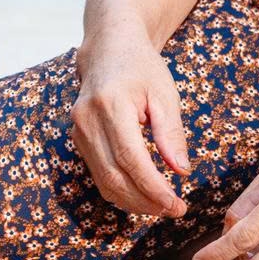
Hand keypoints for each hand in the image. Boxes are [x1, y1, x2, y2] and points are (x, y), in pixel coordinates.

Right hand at [70, 33, 190, 216]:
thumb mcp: (164, 93)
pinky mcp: (78, 139)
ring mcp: (78, 131)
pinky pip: (99, 175)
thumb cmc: (140, 67)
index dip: (153, 187)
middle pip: (114, 176)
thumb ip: (171, 132)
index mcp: (111, 104)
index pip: (131, 158)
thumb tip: (180, 171)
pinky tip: (143, 195)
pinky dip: (121, 190)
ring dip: (134, 201)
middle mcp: (88, 120)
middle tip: (174, 211)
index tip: (176, 204)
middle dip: (145, 201)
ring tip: (163, 207)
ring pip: (104, 182)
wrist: (108, 48)